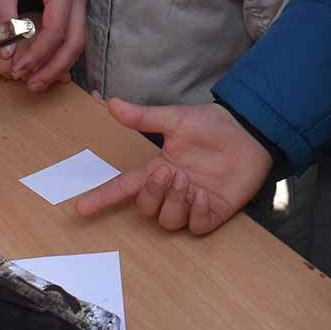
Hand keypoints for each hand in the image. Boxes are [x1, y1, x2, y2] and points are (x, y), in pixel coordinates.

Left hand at [0, 0, 85, 90]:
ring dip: (58, 60)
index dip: (38, 55)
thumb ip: (5, 17)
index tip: (19, 69)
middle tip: (33, 84)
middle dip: (55, 67)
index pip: (57, 31)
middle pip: (76, 40)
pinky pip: (71, 27)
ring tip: (37, 78)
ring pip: (77, 37)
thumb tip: (8, 51)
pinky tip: (43, 60)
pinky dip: (59, 47)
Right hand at [75, 98, 271, 234]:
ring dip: (174, 202)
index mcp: (159, 168)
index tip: (81, 206)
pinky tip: (204, 195)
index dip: (103, 197)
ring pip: (168, 221)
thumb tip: (110, 102)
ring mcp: (191, 203)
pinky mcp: (213, 213)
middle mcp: (171, 189)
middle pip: (146, 207)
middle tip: (168, 173)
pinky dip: (196, 213)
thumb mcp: (176, 119)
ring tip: (188, 181)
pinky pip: (195, 227)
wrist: (249, 133)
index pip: (125, 186)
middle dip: (152, 193)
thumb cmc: (212, 126)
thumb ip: (143, 117)